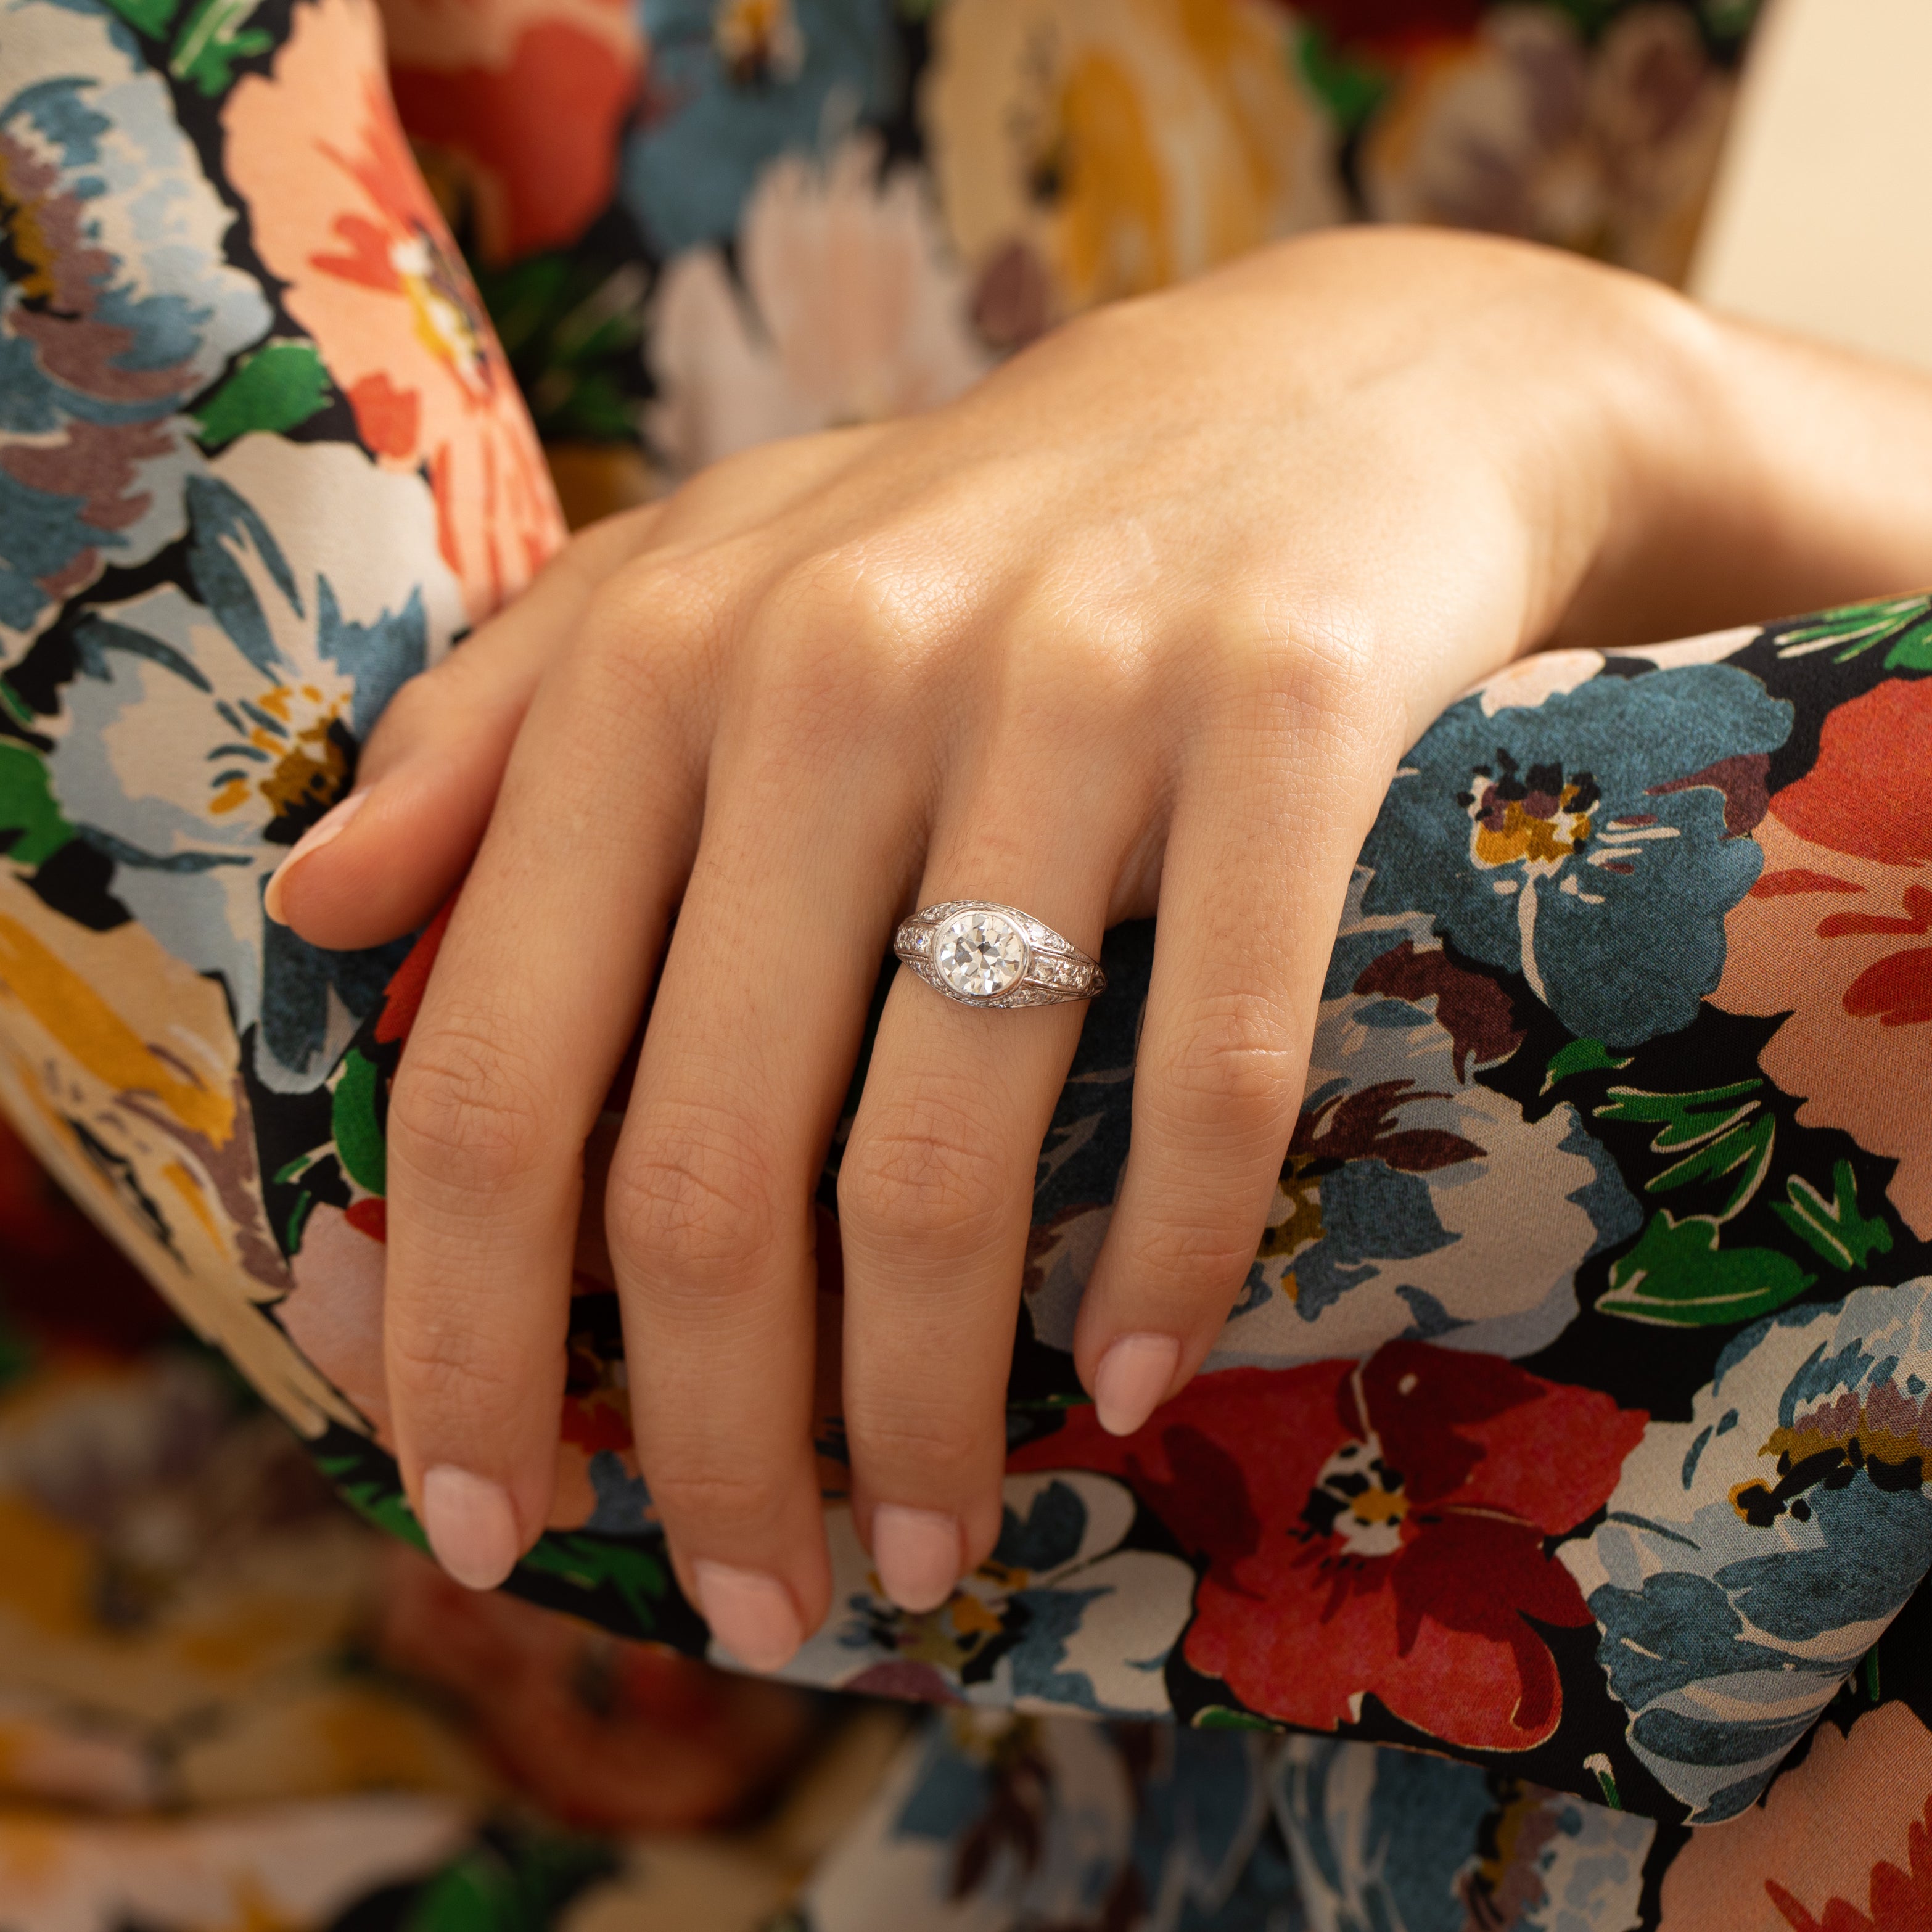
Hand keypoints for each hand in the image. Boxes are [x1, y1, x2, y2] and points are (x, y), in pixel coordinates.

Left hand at [270, 226, 1931, 1668]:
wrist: (1325, 400)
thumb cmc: (989, 536)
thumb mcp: (713, 580)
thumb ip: (499, 730)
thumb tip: (317, 918)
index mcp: (661, 662)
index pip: (492, 1072)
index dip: (461, 1337)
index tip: (480, 1520)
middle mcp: (837, 669)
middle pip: (702, 1164)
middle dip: (705, 1445)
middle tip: (752, 1601)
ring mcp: (1070, 693)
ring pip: (942, 1158)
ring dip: (919, 1412)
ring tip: (922, 1541)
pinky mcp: (1286, 719)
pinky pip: (1205, 1066)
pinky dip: (1162, 1261)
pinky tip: (1128, 1383)